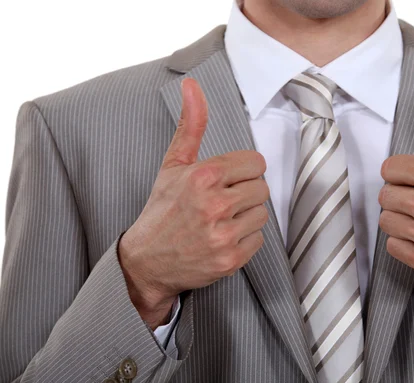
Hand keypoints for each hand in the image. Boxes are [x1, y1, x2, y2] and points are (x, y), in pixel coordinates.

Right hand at [118, 79, 268, 327]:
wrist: (146, 261)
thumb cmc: (162, 210)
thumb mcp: (173, 165)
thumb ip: (191, 125)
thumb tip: (192, 84)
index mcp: (203, 176)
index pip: (256, 163)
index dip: (242, 171)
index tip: (226, 180)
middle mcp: (214, 204)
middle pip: (262, 188)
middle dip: (244, 193)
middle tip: (222, 202)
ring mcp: (223, 234)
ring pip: (262, 214)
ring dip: (246, 217)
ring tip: (221, 221)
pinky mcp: (230, 259)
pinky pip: (258, 240)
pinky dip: (244, 240)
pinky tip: (222, 239)